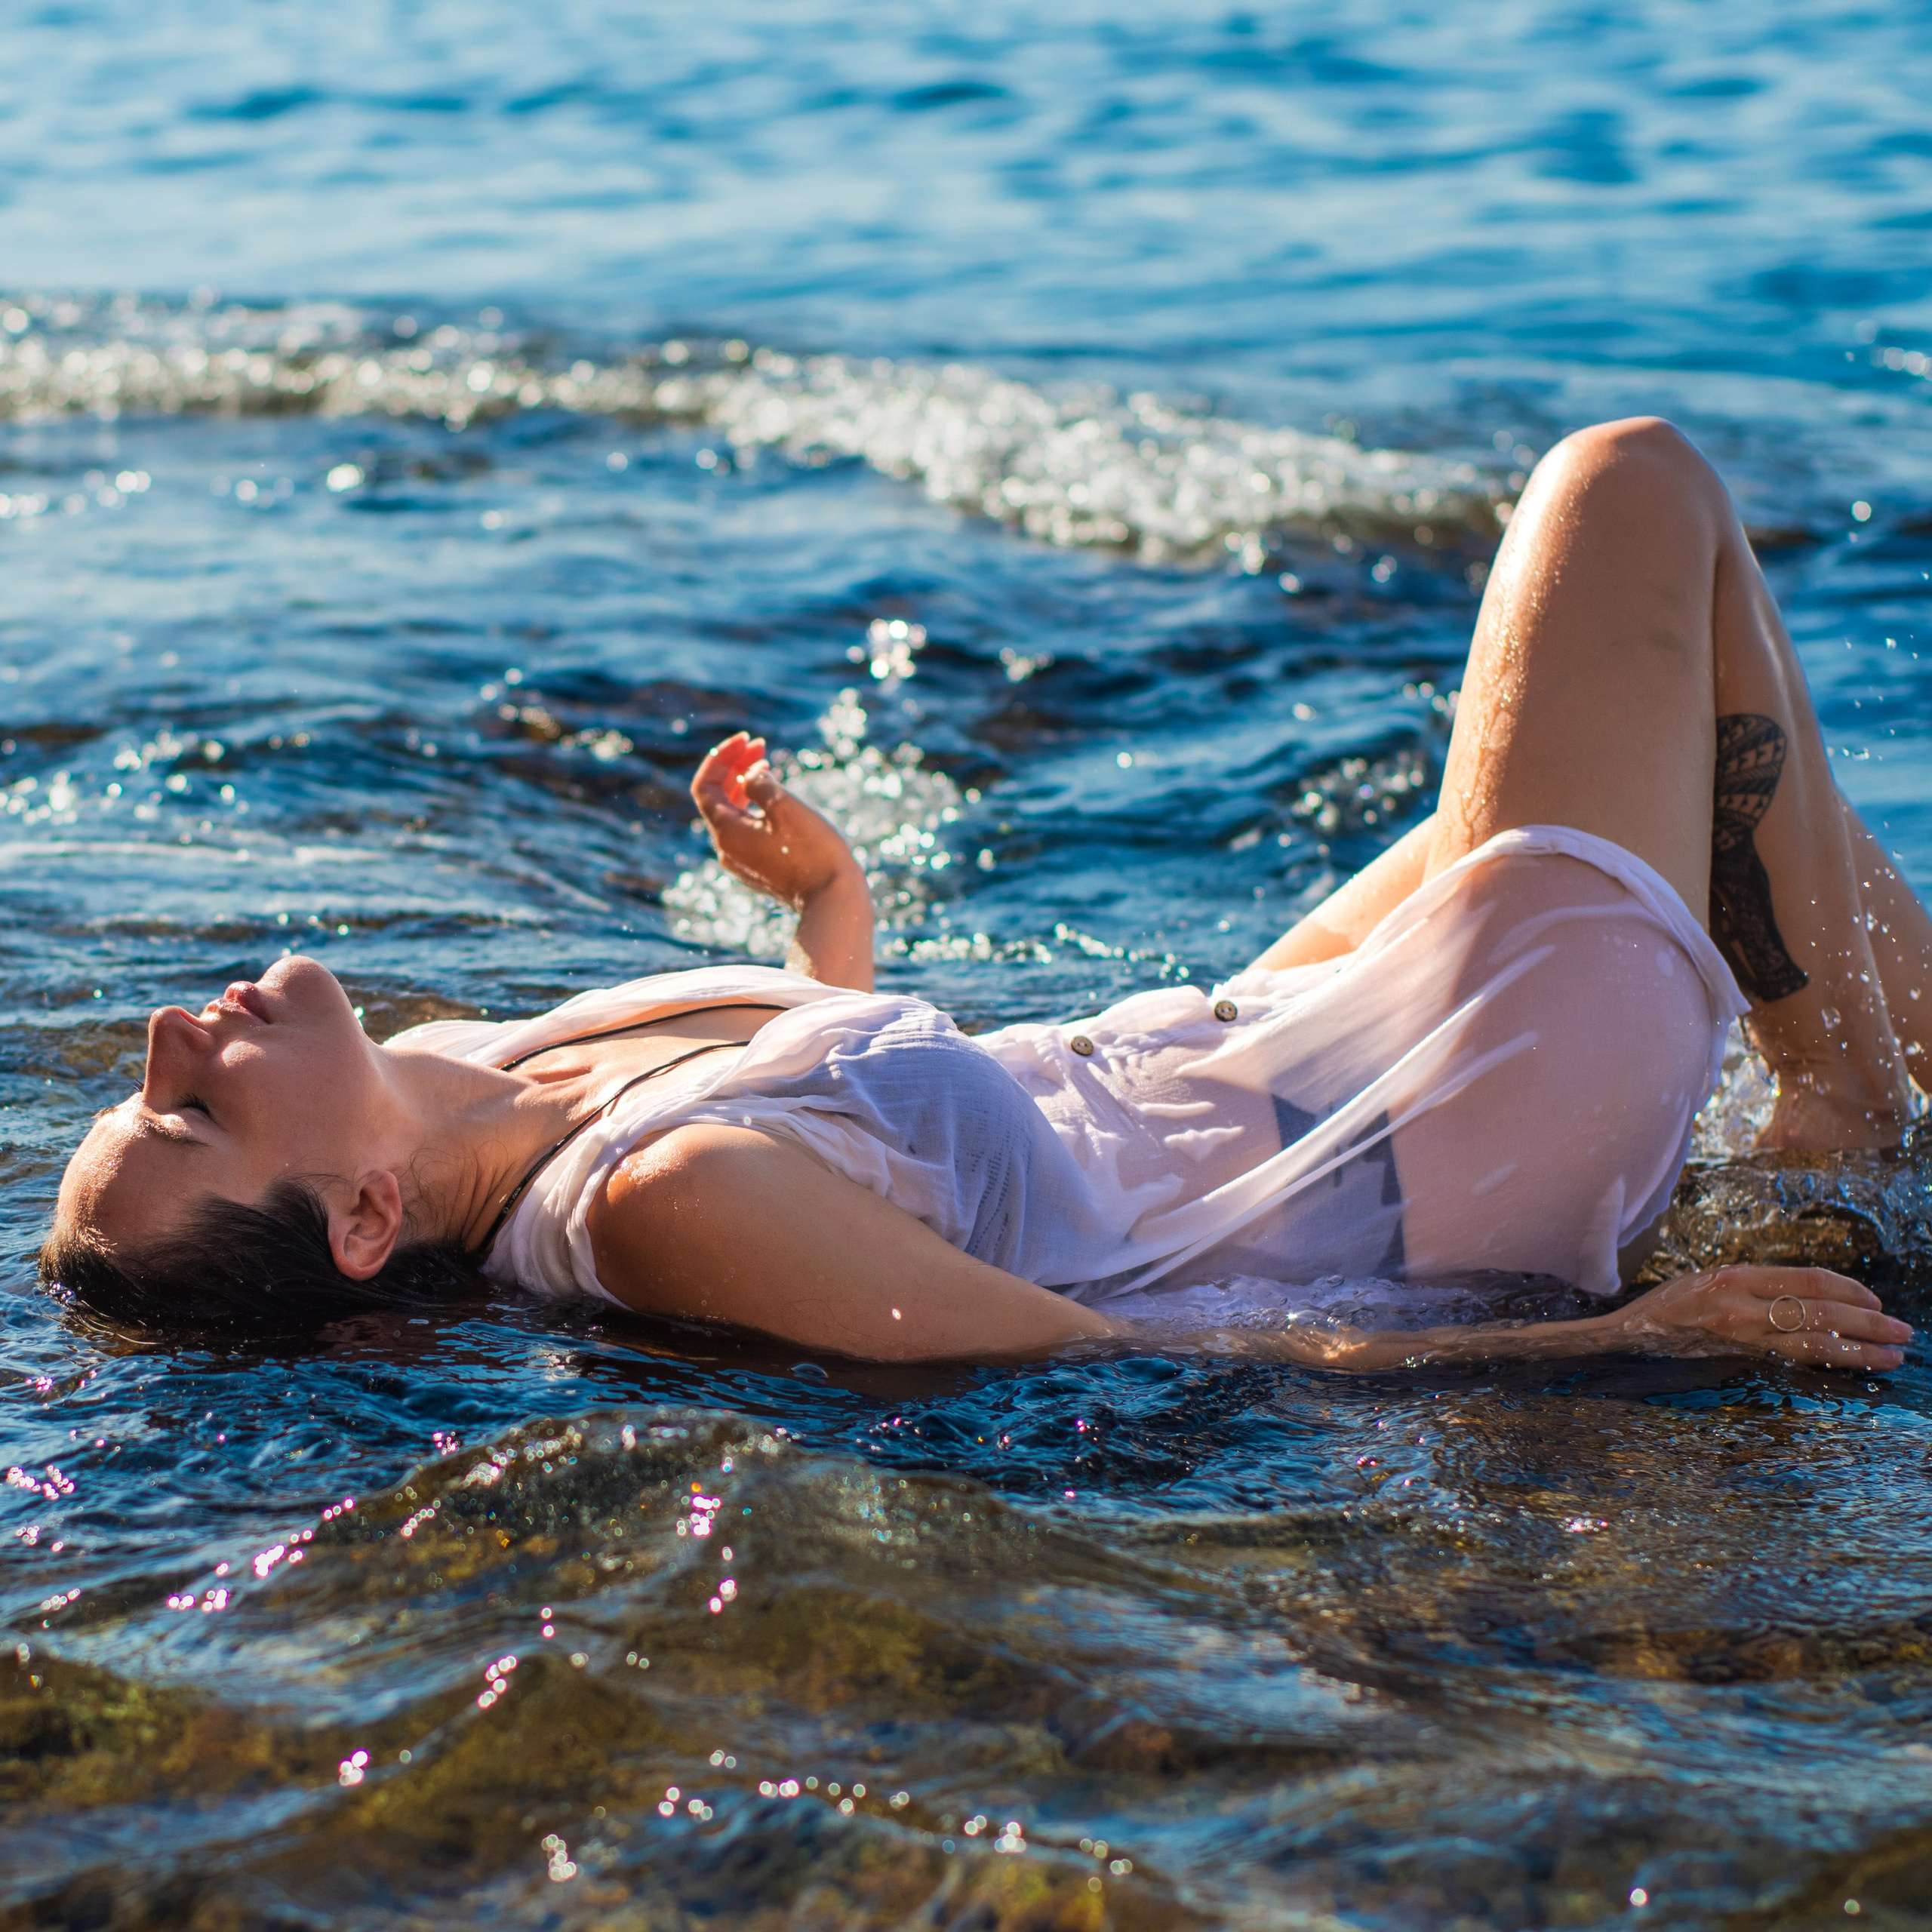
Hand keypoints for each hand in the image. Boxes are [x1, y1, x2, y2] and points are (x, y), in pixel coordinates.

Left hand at [692, 732, 861, 907]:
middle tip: (759, 745)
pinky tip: (774, 798)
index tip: (747, 739)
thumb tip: (749, 778)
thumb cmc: (813, 851)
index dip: (721, 757)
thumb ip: (759, 783)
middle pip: (717, 798)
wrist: (833, 900)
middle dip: (734, 767)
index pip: (706, 786)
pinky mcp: (761, 868)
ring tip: (765, 765)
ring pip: (732, 814)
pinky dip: (754, 807)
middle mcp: (727, 848)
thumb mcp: (785, 806)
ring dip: (744, 785)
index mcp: (726, 832)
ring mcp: (743, 861)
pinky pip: (747, 830)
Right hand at [1613, 1264, 1912, 1371]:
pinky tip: (1854, 1367)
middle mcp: (1739, 1305)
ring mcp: (1739, 1337)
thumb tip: (1809, 1295)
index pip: (1807, 1280)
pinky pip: (1792, 1362)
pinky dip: (1830, 1363)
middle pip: (1820, 1311)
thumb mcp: (1707, 1280)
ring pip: (1814, 1341)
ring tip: (1894, 1354)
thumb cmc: (1666, 1308)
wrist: (1625, 1338)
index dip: (1849, 1290)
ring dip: (1861, 1349)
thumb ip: (1753, 1285)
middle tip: (1904, 1331)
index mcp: (1734, 1276)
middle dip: (1869, 1321)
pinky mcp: (1737, 1362)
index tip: (1876, 1301)